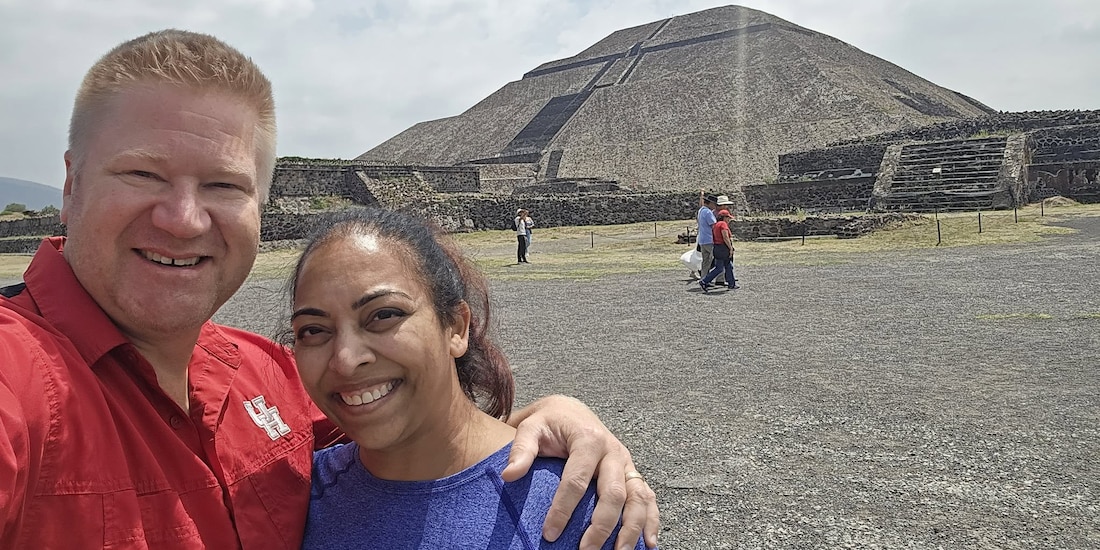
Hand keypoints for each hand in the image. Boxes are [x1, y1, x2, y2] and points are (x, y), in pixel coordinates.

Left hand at [503, 395, 658, 548]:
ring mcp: (625, 463)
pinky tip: (649, 543)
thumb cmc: (549, 422)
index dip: (563, 509)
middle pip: (613, 493)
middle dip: (601, 525)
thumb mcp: (531, 428)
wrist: (570, 411)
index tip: (549, 534)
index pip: (577, 480)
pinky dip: (651, 520)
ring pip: (638, 497)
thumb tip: (509, 475)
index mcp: (588, 439)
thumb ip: (521, 450)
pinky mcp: (632, 472)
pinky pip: (648, 497)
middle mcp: (612, 451)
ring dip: (632, 528)